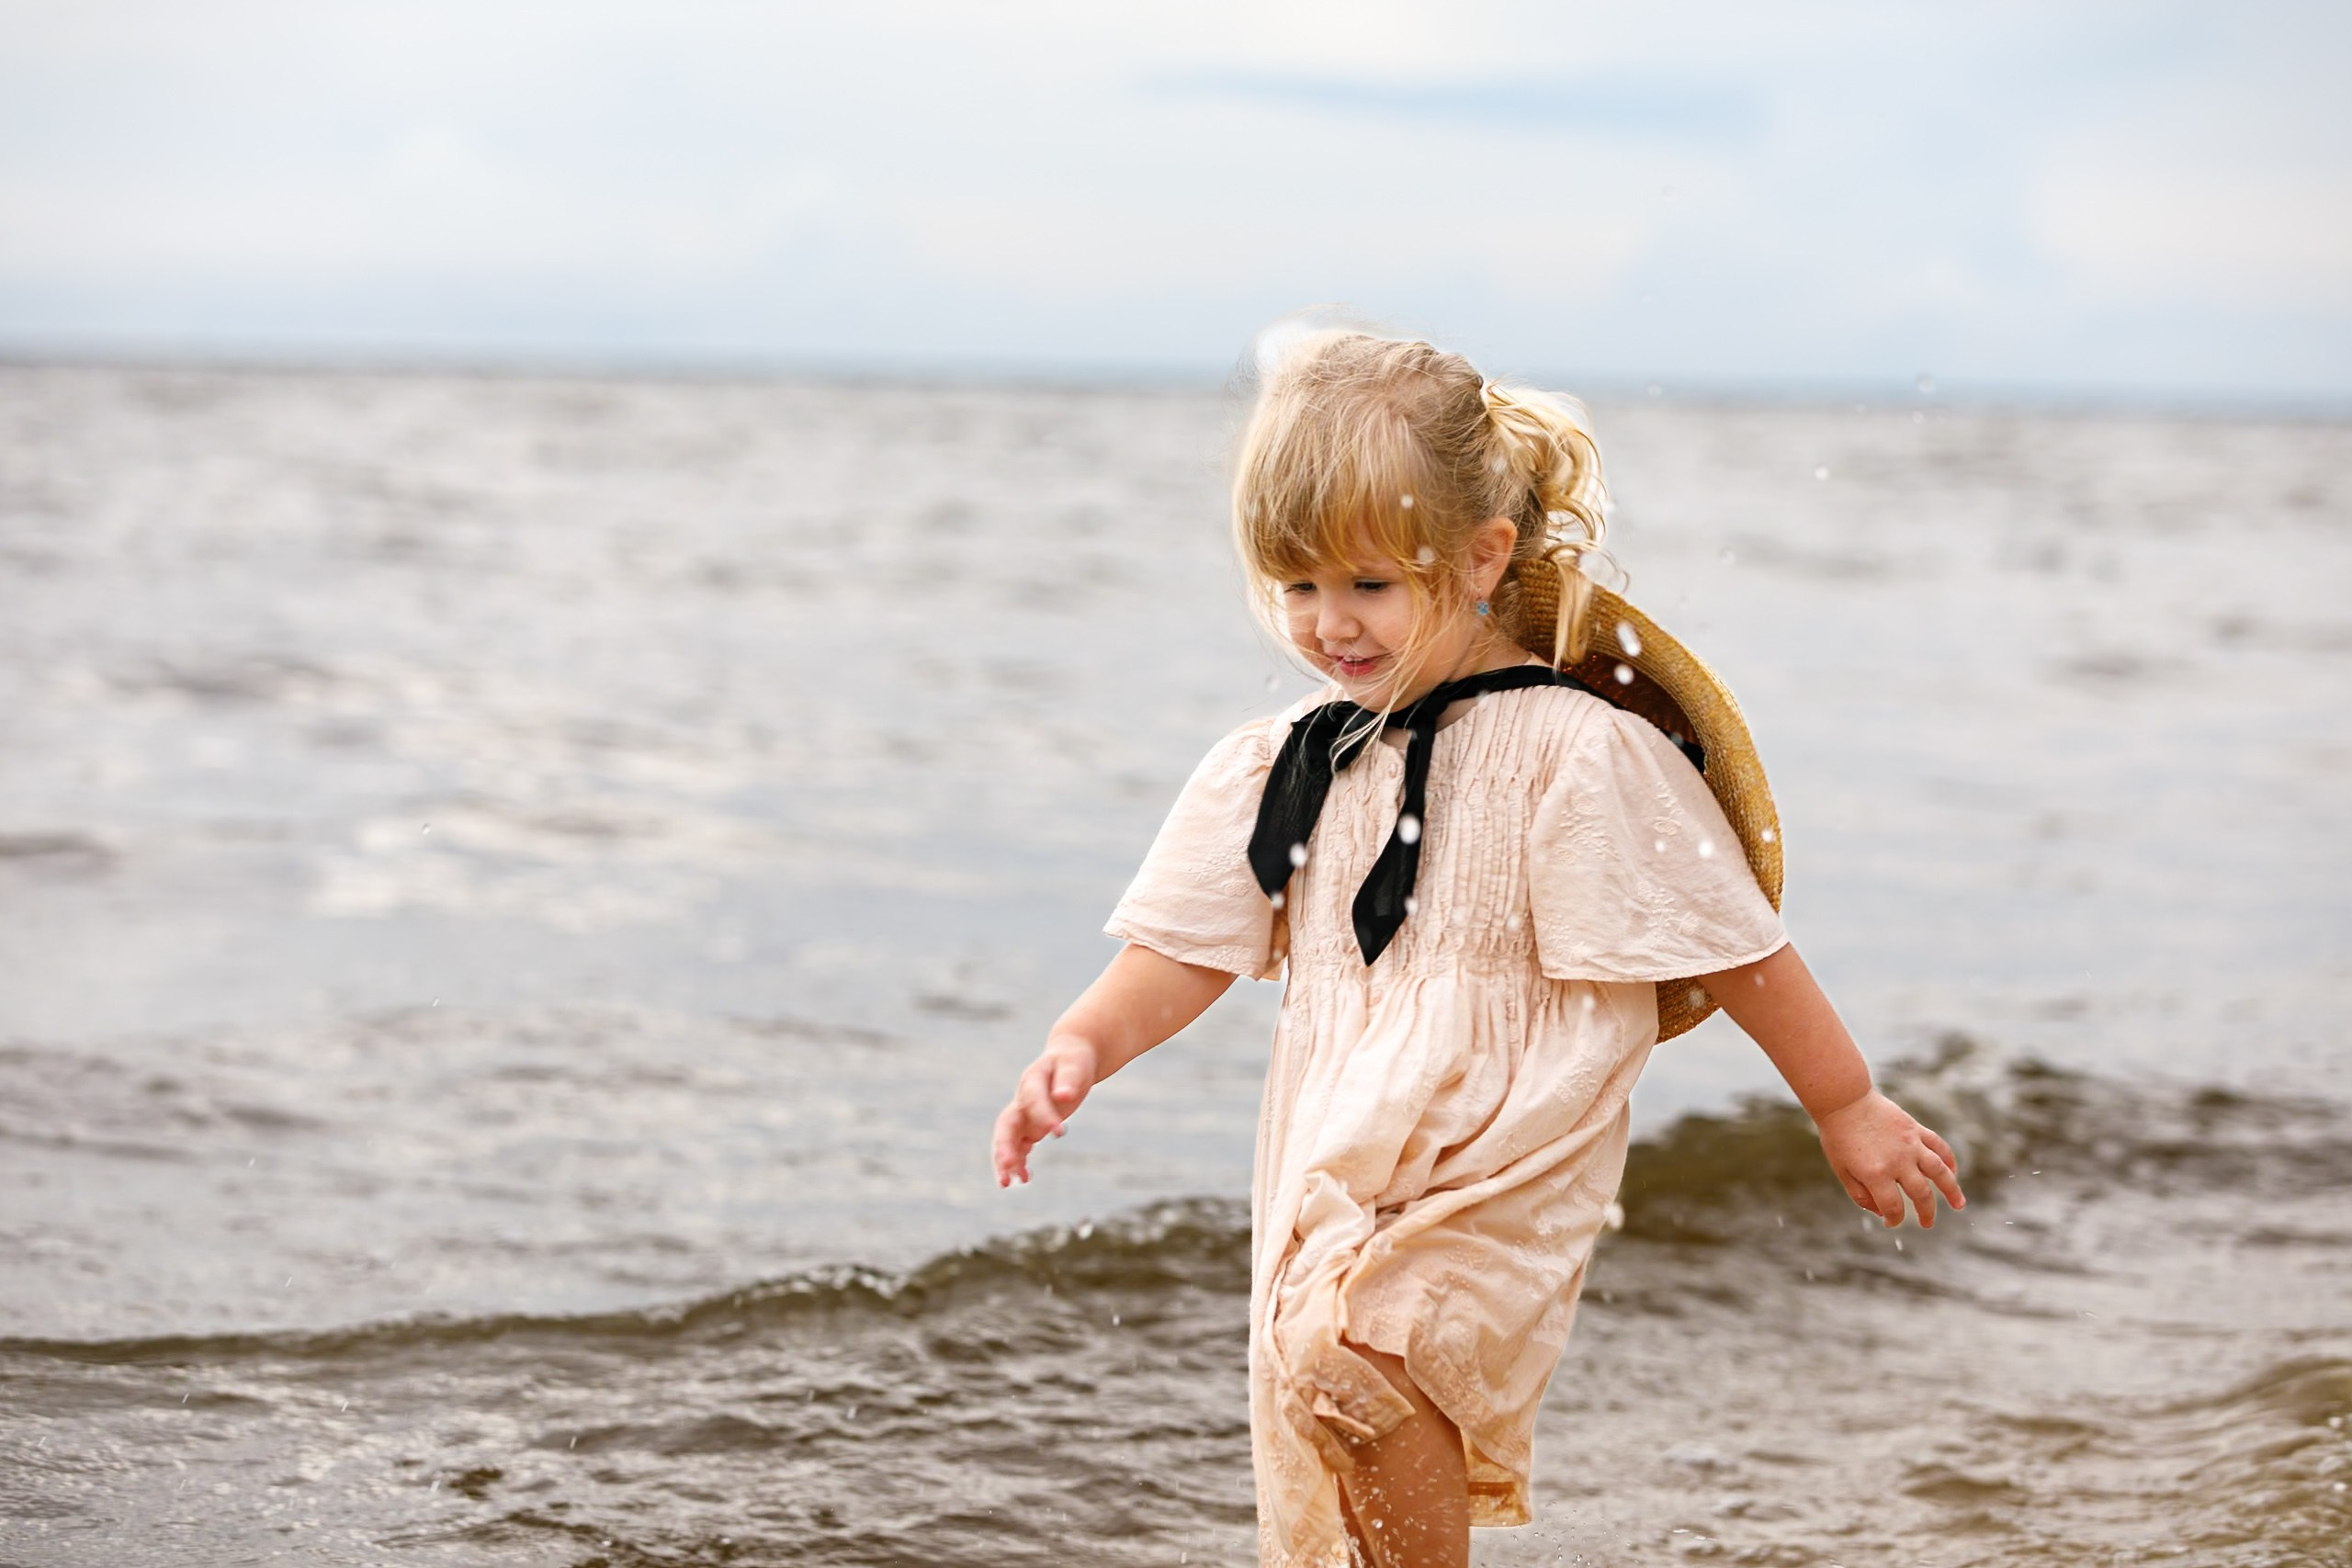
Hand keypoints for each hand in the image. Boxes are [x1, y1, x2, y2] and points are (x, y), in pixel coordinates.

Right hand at [991, 1036, 1098, 1186]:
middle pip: (1005, 1124)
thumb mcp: (1075, 1066)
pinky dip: (1020, 1162)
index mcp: (1032, 1080)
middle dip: (1004, 1145)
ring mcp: (1024, 1115)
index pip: (1033, 1099)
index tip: (1060, 1132)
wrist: (1069, 1061)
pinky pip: (1020, 1146)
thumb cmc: (1073, 1061)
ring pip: (1007, 1140)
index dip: (1044, 1116)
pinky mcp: (1030, 1127)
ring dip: (1005, 1161)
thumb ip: (1069, 1080)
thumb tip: (1064, 1096)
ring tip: (1006, 1184)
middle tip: (1007, 1164)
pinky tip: (1024, 1179)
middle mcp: (1022, 1100)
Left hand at [1814, 1089, 1965, 1227]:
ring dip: (1952, 1190)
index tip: (1891, 1222)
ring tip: (1959, 1205)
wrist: (1844, 1100)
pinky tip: (1953, 1171)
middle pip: (1921, 1194)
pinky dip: (1949, 1159)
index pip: (1894, 1207)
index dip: (1894, 1219)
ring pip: (1940, 1171)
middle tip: (1927, 1224)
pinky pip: (1938, 1146)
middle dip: (1926, 1213)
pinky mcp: (1915, 1129)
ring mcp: (1910, 1144)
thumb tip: (1882, 1212)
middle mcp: (1898, 1161)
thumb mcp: (1842, 1171)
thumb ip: (1861, 1195)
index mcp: (1876, 1174)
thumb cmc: (1838, 1137)